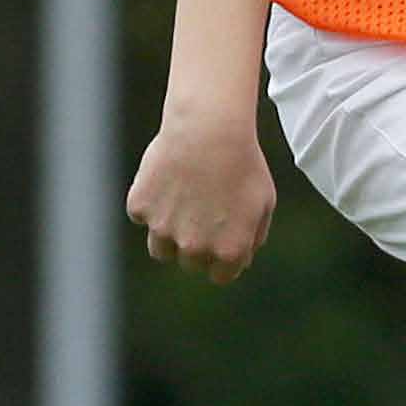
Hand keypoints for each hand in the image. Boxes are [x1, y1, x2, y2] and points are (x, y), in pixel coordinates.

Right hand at [125, 117, 275, 282]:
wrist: (210, 130)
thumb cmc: (243, 163)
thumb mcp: (264, 202)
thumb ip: (253, 236)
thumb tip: (241, 258)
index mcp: (228, 252)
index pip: (220, 275)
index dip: (222, 256)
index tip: (223, 235)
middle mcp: (195, 248)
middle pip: (191, 262)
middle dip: (197, 244)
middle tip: (205, 211)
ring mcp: (163, 229)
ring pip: (161, 249)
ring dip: (170, 234)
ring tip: (184, 202)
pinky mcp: (140, 208)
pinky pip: (143, 215)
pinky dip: (152, 202)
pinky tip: (168, 178)